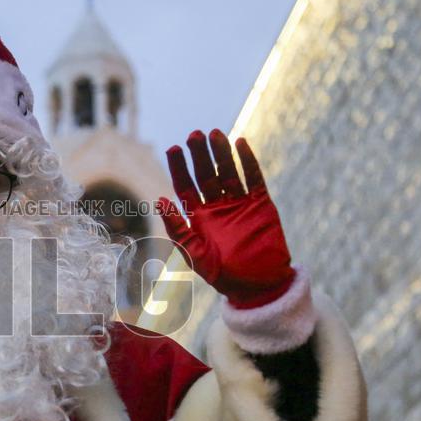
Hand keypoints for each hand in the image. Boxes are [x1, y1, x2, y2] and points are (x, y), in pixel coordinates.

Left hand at [158, 129, 294, 308]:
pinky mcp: (261, 204)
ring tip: (214, 134)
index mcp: (199, 217)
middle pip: (206, 175)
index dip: (179, 168)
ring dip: (222, 153)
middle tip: (194, 135)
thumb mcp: (194, 253)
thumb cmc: (223, 275)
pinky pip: (254, 178)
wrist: (258, 286)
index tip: (173, 149)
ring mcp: (240, 203)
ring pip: (228, 172)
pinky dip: (248, 161)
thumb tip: (159, 200)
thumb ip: (177, 228)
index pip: (185, 186)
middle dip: (200, 155)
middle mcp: (217, 207)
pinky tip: (240, 143)